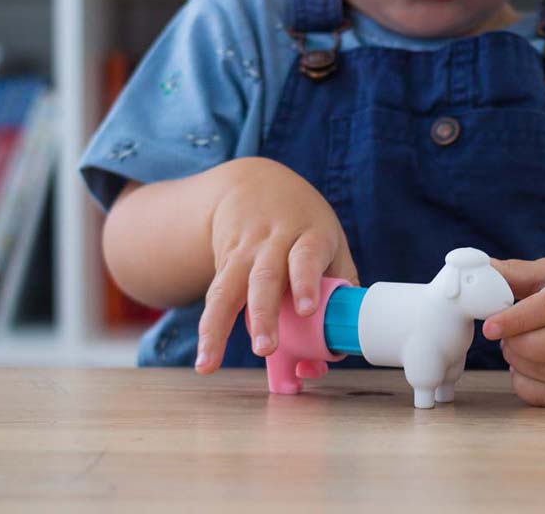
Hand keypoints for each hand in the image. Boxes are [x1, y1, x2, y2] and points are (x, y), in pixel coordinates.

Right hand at [195, 159, 356, 373]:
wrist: (254, 184)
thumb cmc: (305, 226)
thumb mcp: (330, 243)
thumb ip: (339, 291)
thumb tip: (337, 351)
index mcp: (310, 234)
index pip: (307, 255)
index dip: (306, 281)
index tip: (307, 308)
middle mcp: (274, 240)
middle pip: (266, 277)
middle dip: (264, 314)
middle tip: (266, 348)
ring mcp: (244, 251)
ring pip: (229, 287)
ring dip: (220, 327)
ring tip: (212, 360)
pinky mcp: (223, 264)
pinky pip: (215, 297)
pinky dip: (209, 331)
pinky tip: (205, 360)